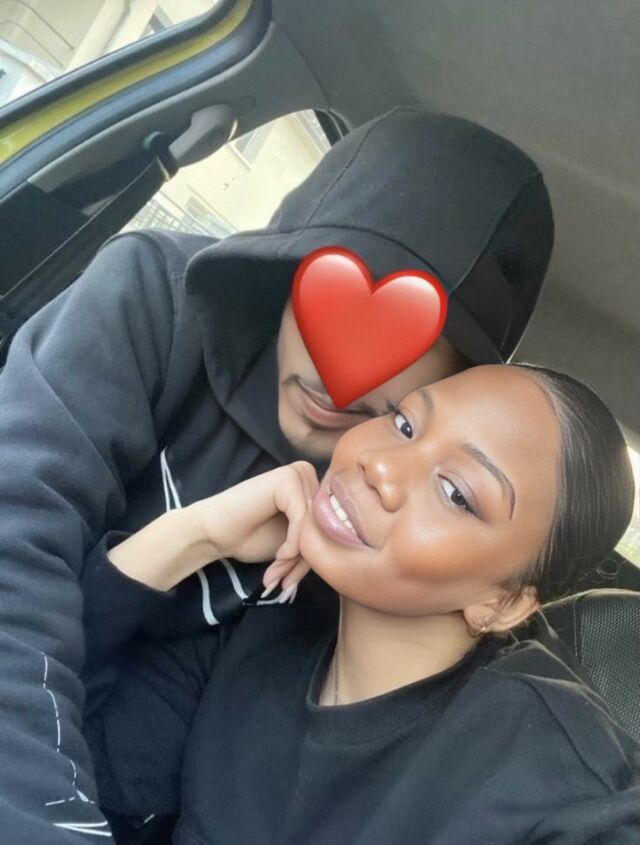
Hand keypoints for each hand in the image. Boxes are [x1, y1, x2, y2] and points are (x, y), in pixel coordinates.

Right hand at [188, 461, 319, 597]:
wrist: (214, 532)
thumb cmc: (250, 537)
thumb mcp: (293, 547)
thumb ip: (316, 546)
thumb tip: (344, 563)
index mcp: (312, 488)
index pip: (330, 526)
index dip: (314, 559)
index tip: (293, 582)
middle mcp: (309, 476)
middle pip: (325, 526)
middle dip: (305, 561)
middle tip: (284, 584)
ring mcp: (299, 474)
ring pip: (316, 526)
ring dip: (297, 557)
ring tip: (277, 575)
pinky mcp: (287, 478)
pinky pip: (303, 520)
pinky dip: (293, 544)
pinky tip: (278, 557)